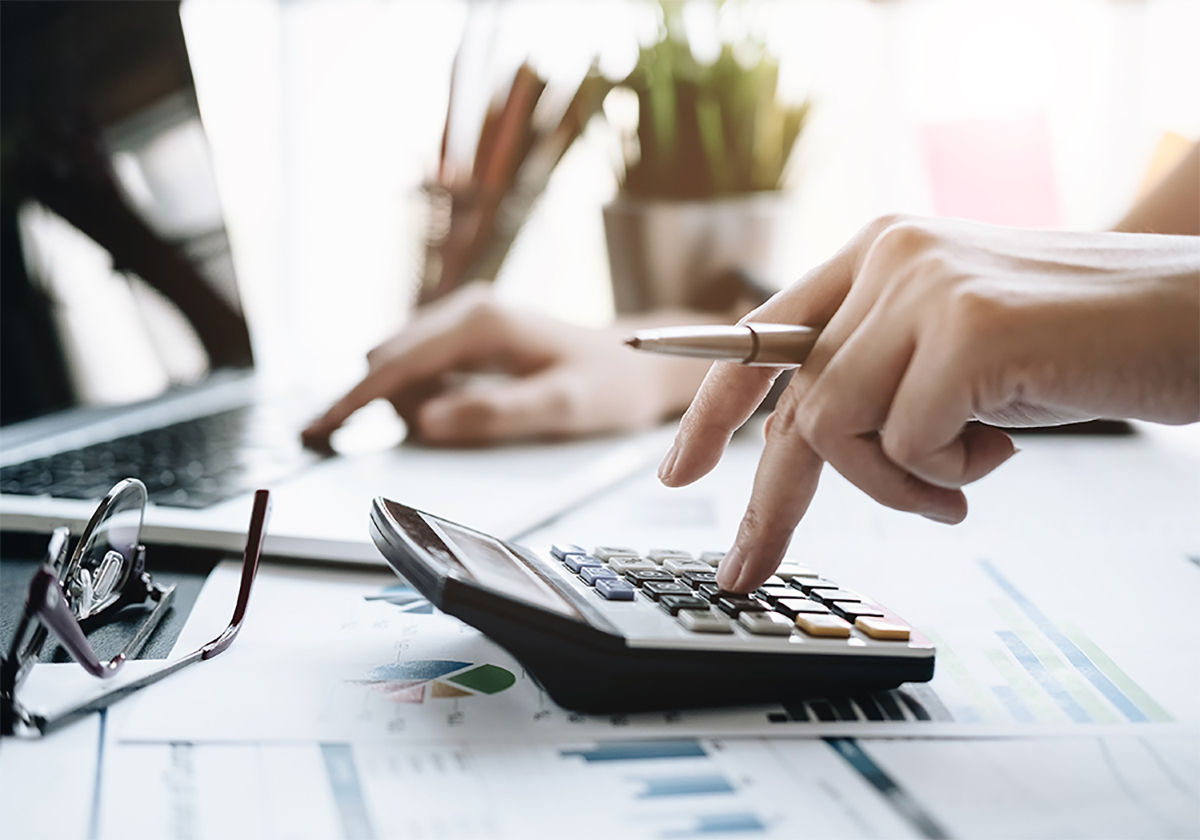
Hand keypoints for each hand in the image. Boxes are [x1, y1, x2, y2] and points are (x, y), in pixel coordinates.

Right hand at [302, 283, 713, 446]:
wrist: (639, 362)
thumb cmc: (608, 384)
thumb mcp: (559, 408)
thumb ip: (492, 415)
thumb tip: (425, 422)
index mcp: (482, 323)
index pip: (396, 367)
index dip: (352, 402)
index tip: (316, 431)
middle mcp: (468, 310)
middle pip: (389, 362)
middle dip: (378, 406)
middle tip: (408, 441)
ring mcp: (467, 317)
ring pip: (402, 364)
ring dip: (407, 401)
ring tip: (464, 420)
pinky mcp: (471, 332)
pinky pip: (423, 364)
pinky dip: (421, 393)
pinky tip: (457, 409)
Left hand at [659, 215, 1199, 592]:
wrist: (1199, 312)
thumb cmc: (1083, 339)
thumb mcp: (956, 347)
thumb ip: (882, 373)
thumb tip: (807, 442)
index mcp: (877, 253)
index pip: (762, 337)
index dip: (711, 409)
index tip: (676, 471)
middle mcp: (888, 257)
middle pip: (793, 402)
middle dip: (772, 500)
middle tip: (749, 565)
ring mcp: (924, 288)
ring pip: (838, 429)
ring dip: (897, 483)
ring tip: (965, 474)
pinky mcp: (965, 331)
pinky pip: (905, 445)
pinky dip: (945, 475)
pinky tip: (1003, 447)